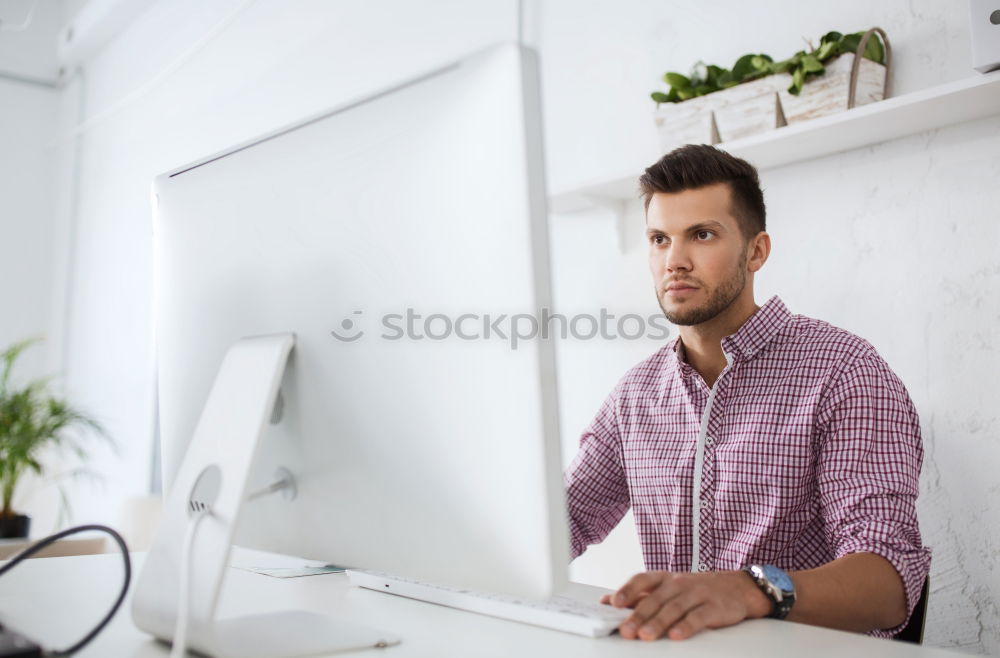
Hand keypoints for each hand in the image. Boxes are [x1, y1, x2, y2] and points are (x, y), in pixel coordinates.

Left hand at [600, 570, 771, 640]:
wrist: (737, 587)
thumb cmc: (695, 589)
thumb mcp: (666, 588)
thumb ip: (639, 595)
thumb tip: (606, 602)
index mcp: (664, 578)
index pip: (642, 579)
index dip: (627, 590)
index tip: (613, 603)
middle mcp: (678, 583)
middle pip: (655, 598)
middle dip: (639, 615)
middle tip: (626, 630)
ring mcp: (697, 593)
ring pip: (674, 608)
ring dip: (658, 622)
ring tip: (646, 636)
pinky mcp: (714, 607)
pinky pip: (698, 617)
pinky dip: (686, 626)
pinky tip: (676, 635)